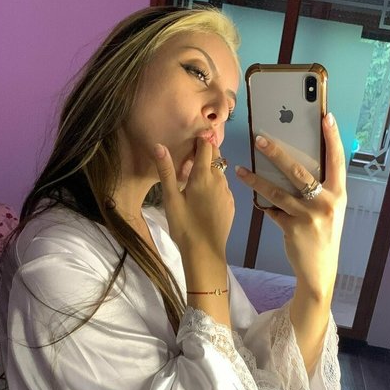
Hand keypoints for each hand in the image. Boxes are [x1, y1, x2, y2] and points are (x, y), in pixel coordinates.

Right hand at [154, 137, 234, 262]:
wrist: (205, 252)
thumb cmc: (184, 226)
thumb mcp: (170, 198)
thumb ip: (166, 171)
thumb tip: (159, 145)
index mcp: (203, 176)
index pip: (206, 146)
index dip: (200, 138)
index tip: (192, 137)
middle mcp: (219, 180)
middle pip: (216, 156)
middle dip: (206, 150)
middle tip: (192, 154)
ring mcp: (227, 193)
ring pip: (220, 172)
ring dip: (210, 168)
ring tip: (195, 175)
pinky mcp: (231, 204)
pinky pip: (224, 187)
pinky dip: (215, 184)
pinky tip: (205, 195)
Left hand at [236, 112, 346, 299]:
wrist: (320, 269)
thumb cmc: (323, 235)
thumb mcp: (329, 210)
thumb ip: (318, 191)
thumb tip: (293, 168)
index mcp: (338, 194)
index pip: (338, 160)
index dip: (332, 138)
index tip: (326, 117)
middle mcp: (326, 202)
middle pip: (299, 171)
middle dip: (277, 153)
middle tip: (260, 139)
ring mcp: (309, 216)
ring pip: (277, 191)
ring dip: (256, 180)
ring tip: (240, 170)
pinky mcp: (292, 228)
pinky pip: (272, 211)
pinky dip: (264, 205)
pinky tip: (256, 200)